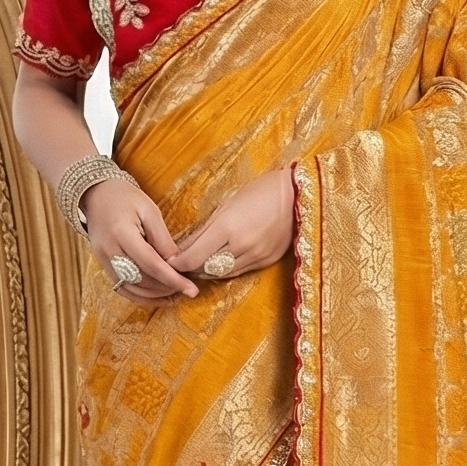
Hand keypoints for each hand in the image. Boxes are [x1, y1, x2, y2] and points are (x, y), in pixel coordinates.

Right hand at [82, 175, 196, 302]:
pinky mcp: (101, 265)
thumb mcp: (150, 211)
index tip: (192, 290)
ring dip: (154, 294)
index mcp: (122, 233)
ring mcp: (102, 260)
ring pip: (131, 288)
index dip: (173, 279)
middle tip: (187, 289)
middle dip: (166, 287)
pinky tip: (156, 296)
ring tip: (175, 293)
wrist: (97, 195)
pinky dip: (139, 295)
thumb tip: (177, 264)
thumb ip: (163, 239)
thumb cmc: (126, 198)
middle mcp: (109, 251)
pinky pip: (121, 287)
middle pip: (141, 279)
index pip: (151, 264)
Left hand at [170, 166, 294, 283]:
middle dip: (189, 269)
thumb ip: (204, 230)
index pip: (192, 257)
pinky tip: (217, 263)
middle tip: (178, 265)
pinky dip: (224, 270)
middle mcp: (242, 245)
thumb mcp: (226, 205)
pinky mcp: (267, 261)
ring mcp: (256, 255)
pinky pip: (239, 272)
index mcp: (228, 226)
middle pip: (205, 268)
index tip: (168, 262)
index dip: (177, 263)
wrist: (298, 194)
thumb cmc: (259, 191)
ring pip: (221, 274)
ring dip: (206, 271)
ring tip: (195, 265)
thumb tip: (181, 247)